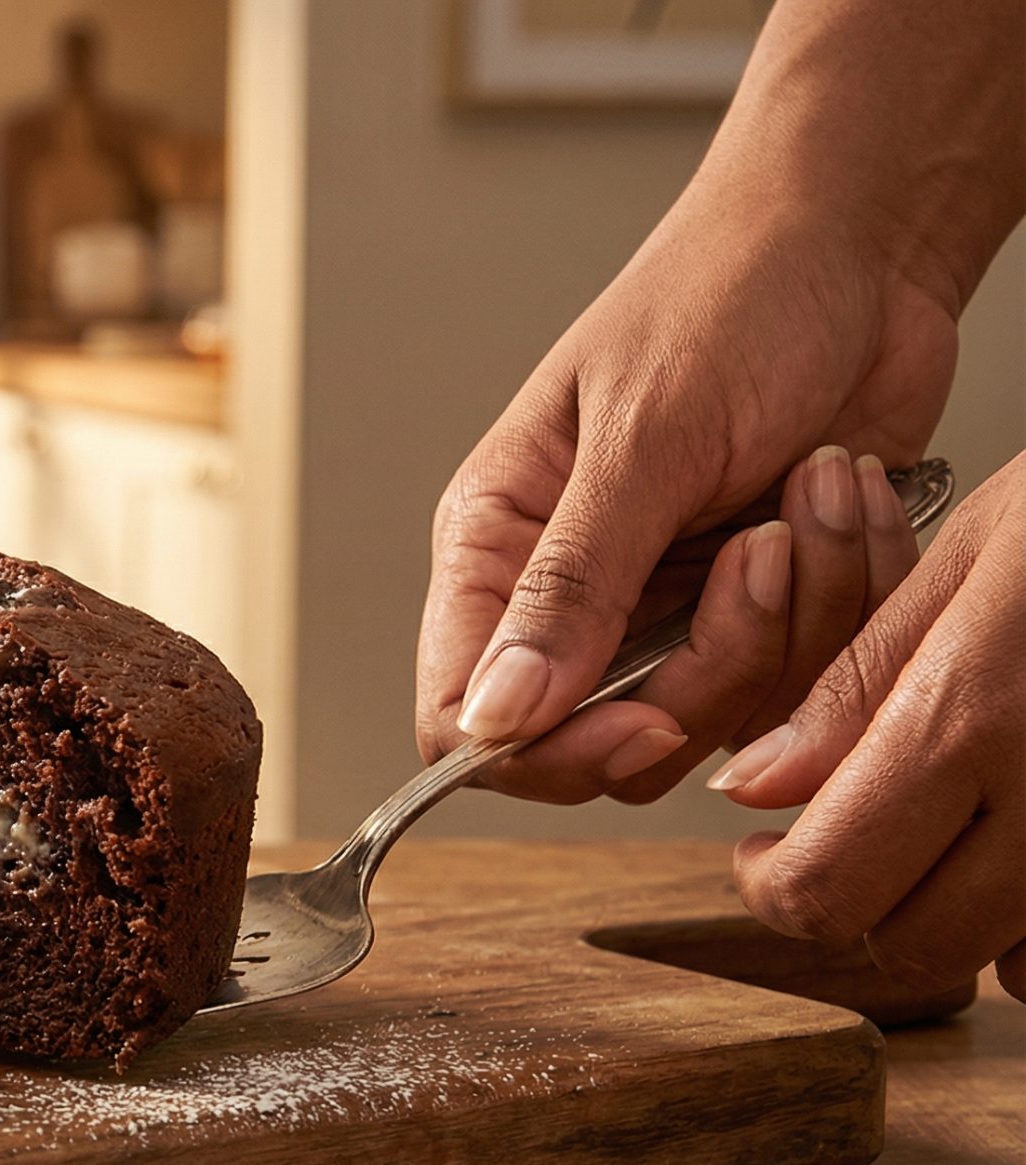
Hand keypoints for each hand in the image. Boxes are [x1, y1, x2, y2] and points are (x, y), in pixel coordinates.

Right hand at [416, 199, 958, 801]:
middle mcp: (573, 598)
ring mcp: (671, 613)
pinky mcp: (762, 616)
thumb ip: (568, 588)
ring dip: (797, 614)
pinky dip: (847, 598)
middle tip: (758, 551)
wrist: (860, 249)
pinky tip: (840, 500)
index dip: (550, 750)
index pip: (469, 719)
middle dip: (711, 667)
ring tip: (805, 493)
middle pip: (607, 742)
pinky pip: (803, 682)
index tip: (648, 712)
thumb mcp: (642, 439)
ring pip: (719, 720)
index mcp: (497, 548)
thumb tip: (494, 718)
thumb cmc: (726, 299)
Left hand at [706, 456, 1025, 1000]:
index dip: (775, 884)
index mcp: (972, 717)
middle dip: (859, 908)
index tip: (768, 847)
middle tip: (845, 842)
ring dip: (957, 922)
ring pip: (1007, 964)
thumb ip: (859, 683)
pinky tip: (1023, 847)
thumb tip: (757, 787)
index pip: (828, 885)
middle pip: (914, 945)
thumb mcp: (972, 557)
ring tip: (947, 834)